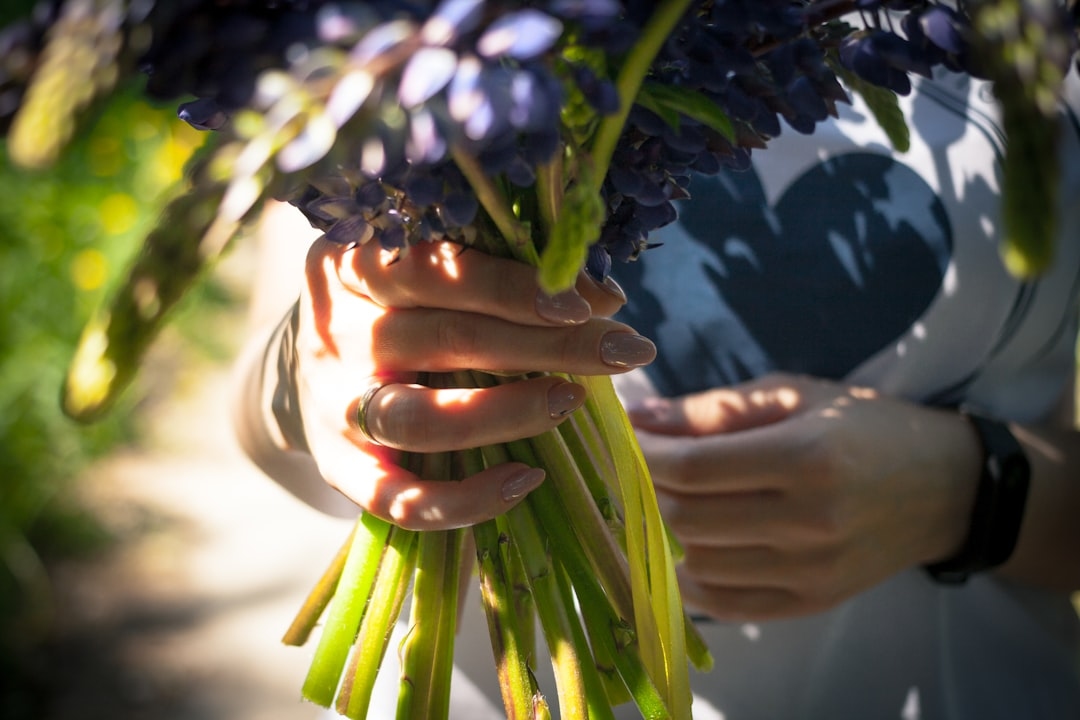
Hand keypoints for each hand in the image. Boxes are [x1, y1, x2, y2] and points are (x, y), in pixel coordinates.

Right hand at [293, 236, 653, 529]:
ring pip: (418, 418)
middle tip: (624, 351)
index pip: (438, 269)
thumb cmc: (396, 308)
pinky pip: (399, 498)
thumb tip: (604, 298)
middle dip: (545, 345)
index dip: (517, 287)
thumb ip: (493, 275)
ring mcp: (332, 406)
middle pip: (444, 338)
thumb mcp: (421, 273)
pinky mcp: (339, 469)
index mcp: (351, 263)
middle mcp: (334, 332)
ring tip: (572, 401)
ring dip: (505, 412)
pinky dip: (464, 499)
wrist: (306, 370)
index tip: (593, 302)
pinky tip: (527, 480)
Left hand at [627, 374, 980, 620]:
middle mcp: (811, 520)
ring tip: (658, 502)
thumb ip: (712, 410)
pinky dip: (691, 580)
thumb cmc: (863, 426)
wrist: (945, 486)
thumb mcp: (792, 397)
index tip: (624, 440)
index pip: (694, 467)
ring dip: (664, 533)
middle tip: (633, 469)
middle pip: (690, 517)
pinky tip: (683, 549)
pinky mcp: (813, 602)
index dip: (645, 455)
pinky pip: (727, 605)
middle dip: (646, 490)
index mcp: (808, 456)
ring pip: (699, 563)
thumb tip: (638, 418)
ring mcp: (813, 570)